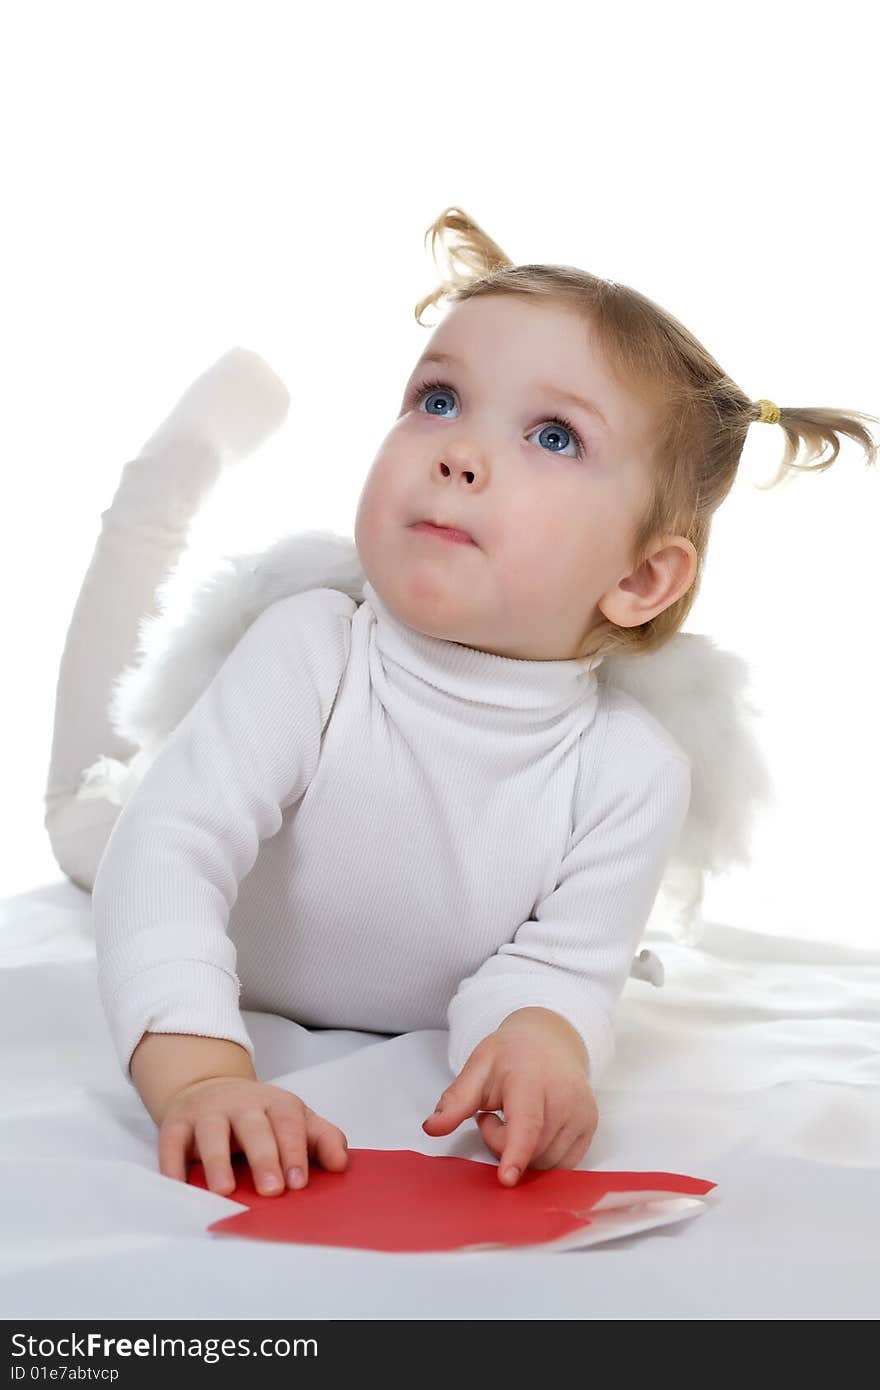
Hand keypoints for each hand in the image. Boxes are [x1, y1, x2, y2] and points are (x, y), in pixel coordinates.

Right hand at [157, 1076, 348, 1196]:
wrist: (209, 1088)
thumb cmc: (260, 1116)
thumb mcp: (294, 1120)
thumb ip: (321, 1139)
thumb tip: (341, 1164)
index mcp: (275, 1103)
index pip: (288, 1121)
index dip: (295, 1150)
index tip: (300, 1182)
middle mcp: (241, 1104)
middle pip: (253, 1127)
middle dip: (264, 1157)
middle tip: (273, 1190)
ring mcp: (207, 1112)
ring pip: (211, 1133)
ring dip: (218, 1161)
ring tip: (225, 1190)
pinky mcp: (176, 1123)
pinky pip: (172, 1142)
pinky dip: (173, 1163)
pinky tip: (179, 1184)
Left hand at [422, 1008, 597, 1184]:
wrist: (550, 1041)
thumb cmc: (511, 1055)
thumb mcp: (478, 1067)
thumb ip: (455, 1100)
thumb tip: (431, 1128)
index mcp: (532, 1079)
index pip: (527, 1123)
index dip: (515, 1153)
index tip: (506, 1179)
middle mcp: (564, 1097)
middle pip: (531, 1149)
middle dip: (502, 1144)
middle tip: (493, 1116)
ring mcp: (582, 1114)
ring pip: (546, 1162)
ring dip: (523, 1153)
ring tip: (515, 1119)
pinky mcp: (590, 1127)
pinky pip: (563, 1164)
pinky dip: (542, 1157)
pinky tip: (535, 1130)